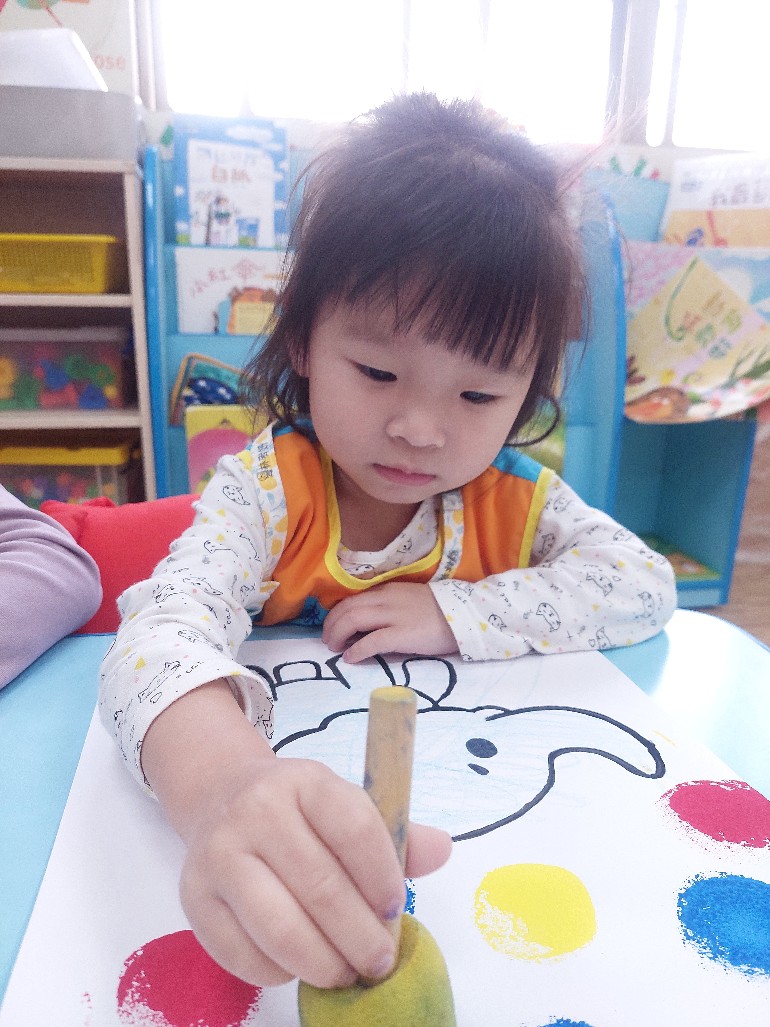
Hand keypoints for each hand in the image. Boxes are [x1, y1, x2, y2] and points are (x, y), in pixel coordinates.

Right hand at [178, 755, 451, 988]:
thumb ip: (394, 834)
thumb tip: (442, 850)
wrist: (221, 798)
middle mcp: (256, 811)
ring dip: (323, 963)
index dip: (383, 877)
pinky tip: (298, 965)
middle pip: (320, 887)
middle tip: (379, 961)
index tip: (395, 909)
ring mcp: (219, 854)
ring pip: (279, 927)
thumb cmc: (298, 812)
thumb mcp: (345, 805)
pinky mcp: (193, 897)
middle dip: (360, 937)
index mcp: (305, 781)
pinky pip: (242, 953)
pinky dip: (278, 972)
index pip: (354, 829)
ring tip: (344, 972)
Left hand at [322, 582, 458, 662]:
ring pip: (353, 619)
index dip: (338, 614)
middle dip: (331, 625)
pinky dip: (356, 650)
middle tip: (328, 641)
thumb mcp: (411, 601)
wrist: (467, 616)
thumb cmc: (441, 612)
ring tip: (334, 648)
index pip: (354, 599)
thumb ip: (391, 608)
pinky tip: (350, 658)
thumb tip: (370, 625)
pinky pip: (371, 642)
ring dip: (338, 635)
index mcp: (389, 591)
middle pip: (347, 608)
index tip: (333, 626)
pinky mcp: (402, 635)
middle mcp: (387, 600)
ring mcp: (394, 616)